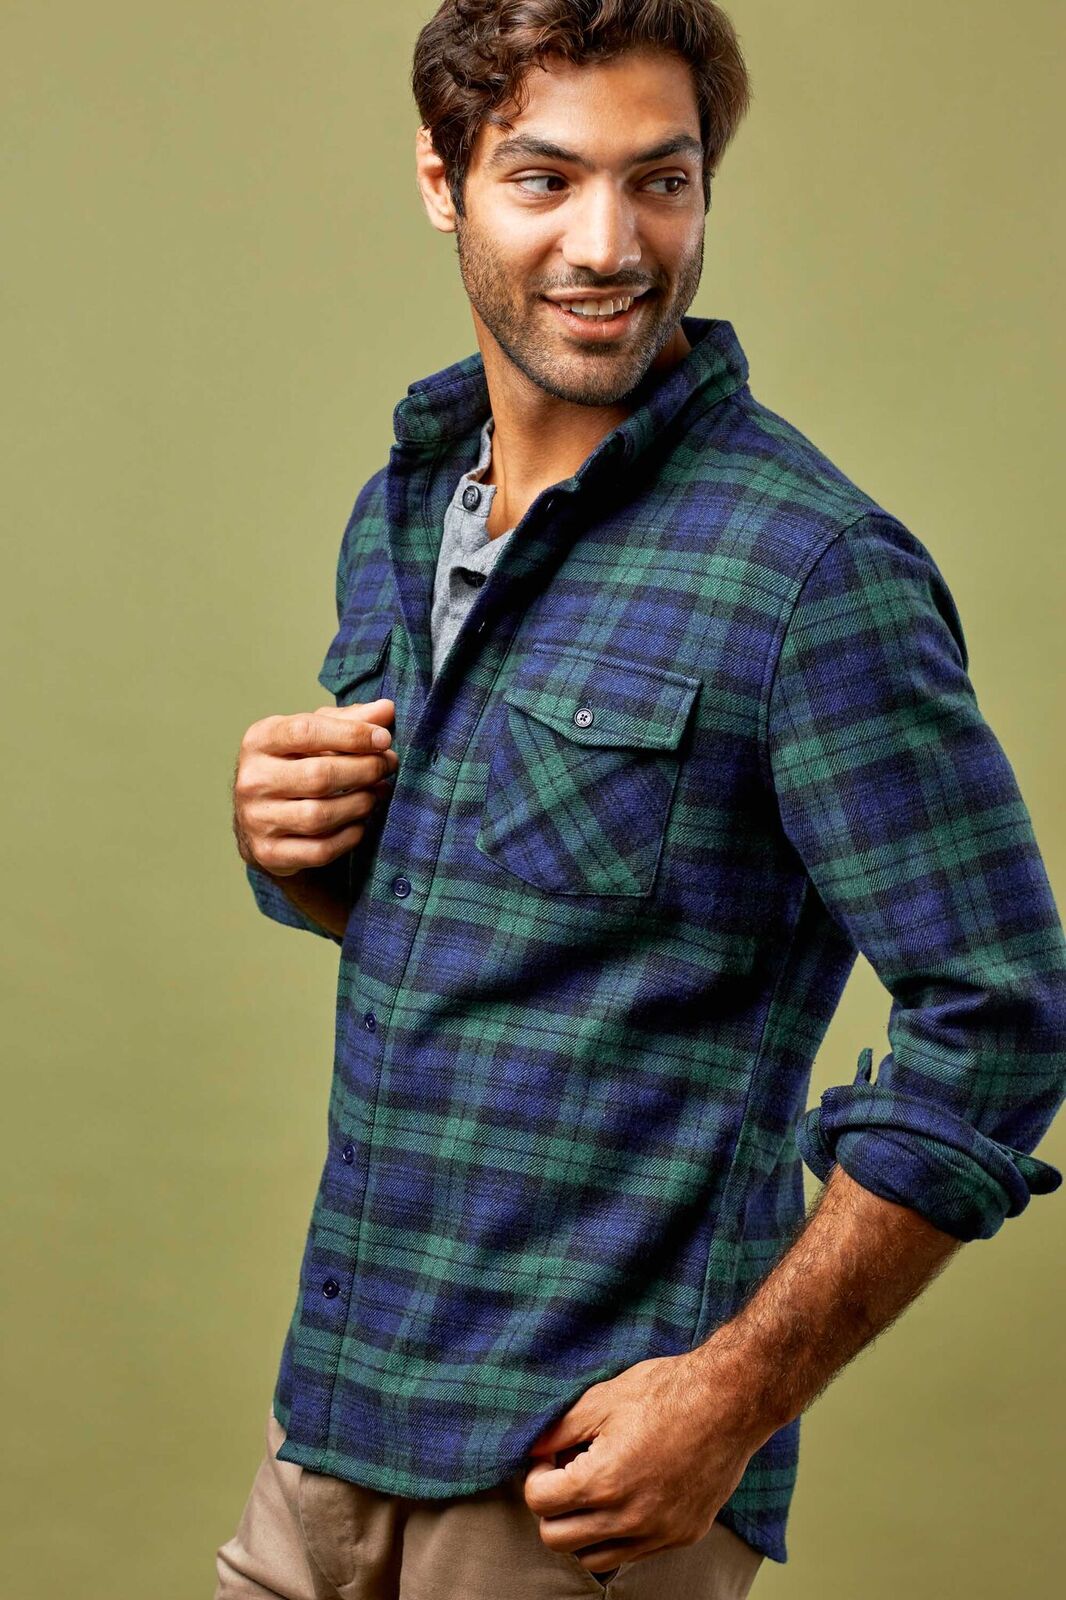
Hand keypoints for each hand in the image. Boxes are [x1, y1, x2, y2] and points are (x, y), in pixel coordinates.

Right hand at [233, 696, 398, 875]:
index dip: (351, 734)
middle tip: (388, 765)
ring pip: (321, 816)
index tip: (384, 739)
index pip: (305, 731)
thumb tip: (387, 709)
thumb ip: (349, 721)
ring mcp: (256, 819)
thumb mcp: (314, 736)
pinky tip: (360, 822)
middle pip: (318, 776)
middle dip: (364, 769)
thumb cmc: (293, 765)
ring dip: (360, 803)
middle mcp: (252, 780)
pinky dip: (349, 836)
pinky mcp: (269, 853)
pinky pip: (320, 849)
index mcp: (259, 740)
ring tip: (377, 792)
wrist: (257, 818)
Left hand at [522, 1352, 761, 1575]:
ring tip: (596, 1488)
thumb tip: (531, 1450)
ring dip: (582, 1528)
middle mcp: (628, 1518)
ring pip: (592, 1558)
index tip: (553, 1456)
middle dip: (552, 1506)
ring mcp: (656, 1533)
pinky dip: (617, 1535)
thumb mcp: (603, 1399)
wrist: (729, 1402)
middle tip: (568, 1473)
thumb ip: (559, 1430)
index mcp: (603, 1481)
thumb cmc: (667, 1392)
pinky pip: (631, 1554)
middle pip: (556, 1538)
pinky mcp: (680, 1537)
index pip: (538, 1501)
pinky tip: (627, 1496)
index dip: (537, 1474)